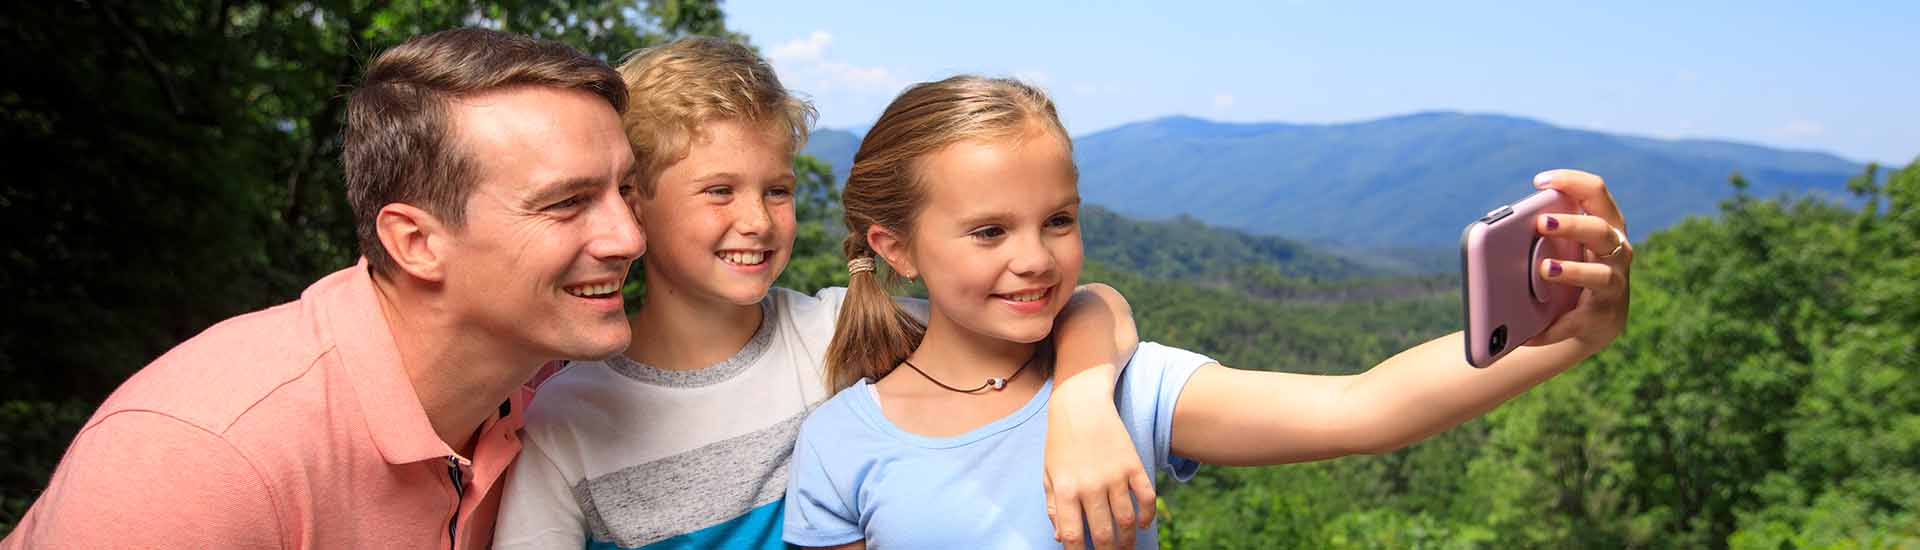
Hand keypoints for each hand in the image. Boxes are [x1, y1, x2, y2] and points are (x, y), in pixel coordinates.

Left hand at [1043, 364, 1153, 549]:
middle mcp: (1090, 485)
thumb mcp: (1049, 473)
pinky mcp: (1133, 464)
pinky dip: (1147, 516)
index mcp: (1065, 489)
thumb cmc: (1061, 441)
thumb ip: (1053, 506)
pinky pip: (1147, 498)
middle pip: (1104, 534)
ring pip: (1127, 521)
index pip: (1073, 535)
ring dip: (1128, 541)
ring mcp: (1114, 475)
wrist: (1081, 403)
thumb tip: (1062, 537)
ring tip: (1126, 548)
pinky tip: (1141, 524)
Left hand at [1527, 169, 1632, 353]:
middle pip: (1600, 230)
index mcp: (1605, 225)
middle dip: (1571, 225)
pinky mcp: (1602, 316)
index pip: (1596, 192)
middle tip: (1539, 224)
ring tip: (1544, 269)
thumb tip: (1496, 236)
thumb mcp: (1563, 246)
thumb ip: (1544, 234)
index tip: (1539, 180)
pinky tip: (1528, 333)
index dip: (1571, 181)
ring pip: (1600, 275)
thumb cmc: (1571, 269)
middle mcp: (1617, 252)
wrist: (1590, 322)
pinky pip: (1577, 321)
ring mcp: (1614, 285)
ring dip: (1571, 271)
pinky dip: (1551, 327)